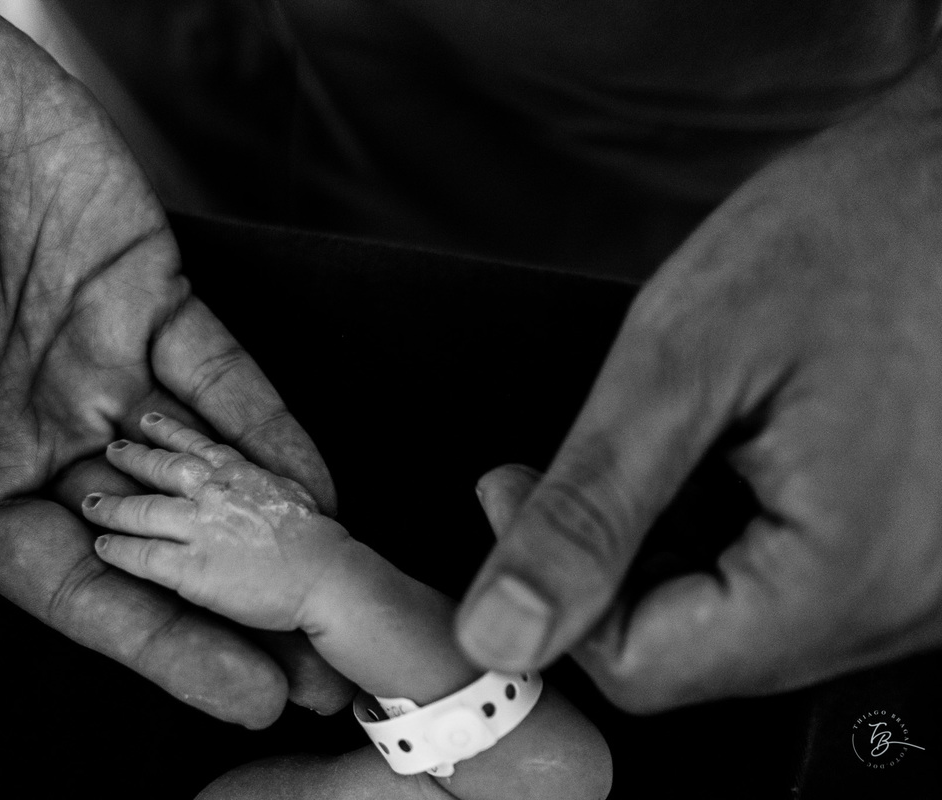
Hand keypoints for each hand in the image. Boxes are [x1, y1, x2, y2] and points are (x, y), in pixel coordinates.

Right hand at [0, 4, 337, 724]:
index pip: (81, 587)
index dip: (165, 645)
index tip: (247, 693)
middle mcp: (37, 433)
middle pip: (162, 539)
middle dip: (242, 600)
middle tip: (328, 663)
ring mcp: (96, 365)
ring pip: (204, 464)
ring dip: (273, 522)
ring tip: (342, 581)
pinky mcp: (143, 292)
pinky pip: (220, 372)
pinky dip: (270, 422)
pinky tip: (317, 477)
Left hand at [84, 414, 351, 631]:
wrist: (327, 575)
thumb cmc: (321, 541)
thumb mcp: (293, 493)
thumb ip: (266, 484)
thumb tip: (260, 484)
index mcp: (241, 473)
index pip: (198, 445)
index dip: (170, 432)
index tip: (150, 421)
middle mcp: (214, 492)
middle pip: (162, 468)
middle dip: (134, 458)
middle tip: (111, 450)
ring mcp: (199, 528)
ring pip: (143, 510)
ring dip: (113, 506)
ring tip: (90, 502)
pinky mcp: (190, 568)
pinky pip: (143, 554)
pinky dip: (119, 549)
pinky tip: (102, 546)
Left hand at [456, 61, 941, 710]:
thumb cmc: (859, 227)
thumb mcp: (685, 360)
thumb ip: (589, 508)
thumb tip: (502, 628)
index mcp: (849, 577)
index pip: (643, 671)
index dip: (554, 593)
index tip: (516, 492)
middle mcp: (907, 606)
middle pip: (692, 655)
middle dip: (609, 565)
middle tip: (580, 457)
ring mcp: (923, 583)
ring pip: (738, 623)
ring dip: (667, 546)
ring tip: (667, 436)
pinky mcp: (918, 548)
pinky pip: (792, 582)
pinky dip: (729, 531)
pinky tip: (726, 452)